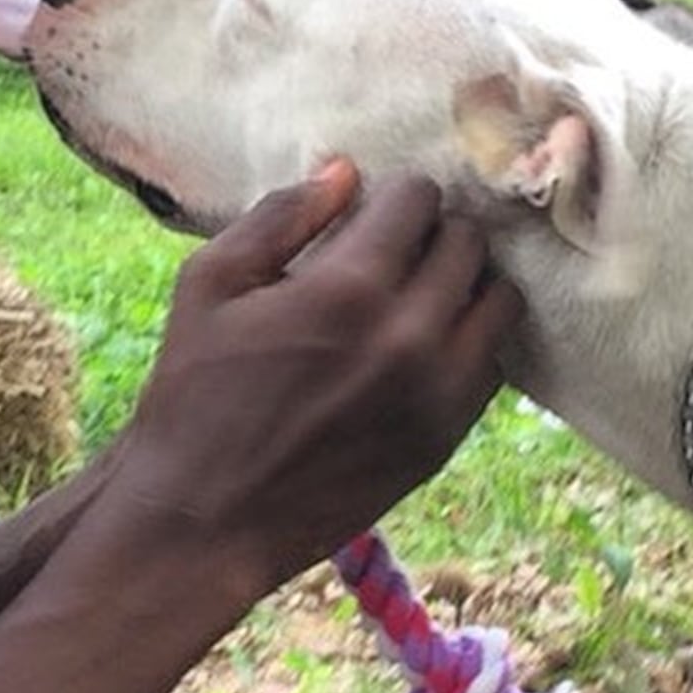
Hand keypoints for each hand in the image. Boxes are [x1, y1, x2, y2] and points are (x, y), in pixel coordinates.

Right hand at [106, 163, 518, 596]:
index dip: (393, 196)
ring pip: (499, 301)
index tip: (370, 213)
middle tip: (394, 251)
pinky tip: (423, 348)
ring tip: (420, 295)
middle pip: (467, 244)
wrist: (206, 519)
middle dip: (432, 234)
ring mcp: (438, 391)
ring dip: (464, 284)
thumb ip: (280, 217)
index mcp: (349, 288)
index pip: (419, 200)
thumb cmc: (193, 395)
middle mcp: (411, 335)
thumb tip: (346, 173)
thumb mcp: (209, 285)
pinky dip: (468, 343)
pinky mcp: (446, 437)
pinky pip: (492, 364)